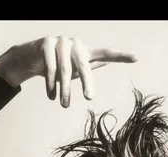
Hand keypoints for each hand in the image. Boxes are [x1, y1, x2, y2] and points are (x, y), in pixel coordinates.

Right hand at [0, 36, 136, 106]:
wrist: (30, 58)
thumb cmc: (58, 64)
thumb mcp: (75, 67)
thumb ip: (91, 63)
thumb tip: (109, 60)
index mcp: (85, 50)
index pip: (106, 53)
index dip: (121, 56)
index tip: (136, 58)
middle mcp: (75, 43)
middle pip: (84, 63)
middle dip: (87, 81)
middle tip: (89, 98)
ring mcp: (60, 41)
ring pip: (65, 69)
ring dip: (65, 89)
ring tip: (64, 104)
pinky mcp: (46, 43)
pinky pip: (50, 67)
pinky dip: (51, 84)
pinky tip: (52, 96)